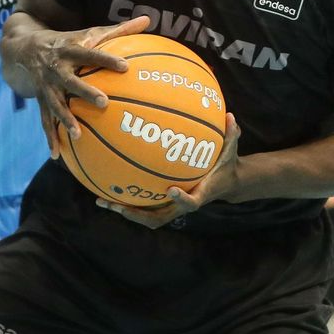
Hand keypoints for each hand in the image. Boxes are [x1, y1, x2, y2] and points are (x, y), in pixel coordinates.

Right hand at [17, 15, 148, 132]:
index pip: (91, 54)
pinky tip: (57, 155)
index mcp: (70, 50)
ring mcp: (46, 86)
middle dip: (85, 92)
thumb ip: (119, 30)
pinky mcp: (40, 100)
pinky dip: (50, 137)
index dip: (107, 59)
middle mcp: (56, 69)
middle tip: (104, 102)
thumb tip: (148, 19)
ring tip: (79, 134)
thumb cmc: (69, 41)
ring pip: (55, 104)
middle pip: (71, 81)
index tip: (125, 67)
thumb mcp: (90, 32)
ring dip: (66, 119)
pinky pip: (45, 120)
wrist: (26, 48)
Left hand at [98, 113, 239, 227]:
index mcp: (200, 194)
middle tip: (117, 206)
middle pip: (158, 218)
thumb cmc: (226, 164)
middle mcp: (182, 205)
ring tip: (102, 201)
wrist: (226, 184)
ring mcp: (171, 206)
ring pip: (145, 216)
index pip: (191, 202)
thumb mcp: (231, 149)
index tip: (171, 190)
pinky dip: (126, 201)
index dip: (181, 199)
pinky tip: (107, 189)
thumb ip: (231, 135)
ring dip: (124, 211)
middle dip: (136, 215)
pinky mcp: (164, 203)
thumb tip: (231, 115)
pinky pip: (144, 206)